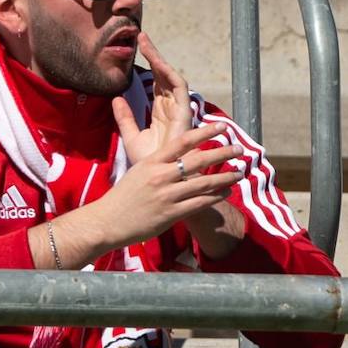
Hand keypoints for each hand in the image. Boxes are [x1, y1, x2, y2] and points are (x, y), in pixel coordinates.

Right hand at [93, 118, 243, 248]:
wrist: (107, 221)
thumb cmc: (122, 196)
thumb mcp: (137, 171)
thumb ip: (158, 163)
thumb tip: (176, 154)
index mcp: (151, 162)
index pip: (182, 142)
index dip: (205, 132)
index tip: (221, 126)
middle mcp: (160, 176)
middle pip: (198, 160)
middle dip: (223, 153)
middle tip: (239, 149)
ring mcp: (167, 195)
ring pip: (205, 183)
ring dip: (226, 177)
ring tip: (240, 173)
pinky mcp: (172, 213)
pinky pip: (201, 203)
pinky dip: (217, 196)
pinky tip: (226, 191)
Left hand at [113, 31, 190, 164]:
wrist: (161, 179)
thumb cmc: (150, 163)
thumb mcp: (131, 136)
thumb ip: (125, 117)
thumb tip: (115, 98)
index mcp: (161, 113)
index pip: (155, 84)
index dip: (148, 67)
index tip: (136, 50)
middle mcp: (171, 109)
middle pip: (163, 76)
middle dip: (153, 56)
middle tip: (140, 37)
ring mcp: (179, 111)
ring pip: (171, 78)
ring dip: (160, 60)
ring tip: (146, 43)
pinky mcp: (185, 115)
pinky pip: (180, 90)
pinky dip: (170, 75)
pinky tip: (159, 63)